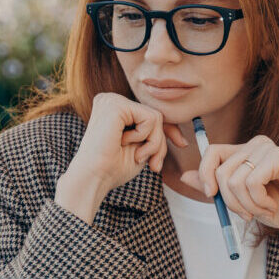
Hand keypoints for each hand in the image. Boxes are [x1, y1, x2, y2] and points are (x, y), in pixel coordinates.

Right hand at [56, 93, 186, 222]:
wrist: (94, 178)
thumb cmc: (113, 169)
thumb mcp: (142, 150)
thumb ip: (155, 137)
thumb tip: (182, 138)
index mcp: (114, 110)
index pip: (149, 115)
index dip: (169, 130)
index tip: (183, 144)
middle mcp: (112, 101)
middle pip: (155, 116)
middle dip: (159, 143)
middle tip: (152, 165)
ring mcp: (113, 100)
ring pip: (156, 117)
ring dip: (154, 143)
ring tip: (137, 156)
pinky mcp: (116, 105)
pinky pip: (151, 118)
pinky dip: (145, 137)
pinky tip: (124, 144)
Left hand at [184, 135, 278, 271]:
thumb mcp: (241, 201)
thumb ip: (215, 188)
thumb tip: (184, 176)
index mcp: (245, 151)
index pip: (211, 152)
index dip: (205, 174)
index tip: (212, 197)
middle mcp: (255, 145)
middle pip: (219, 170)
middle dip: (230, 200)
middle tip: (247, 214)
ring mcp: (267, 149)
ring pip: (233, 180)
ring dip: (247, 205)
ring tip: (264, 209)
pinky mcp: (278, 157)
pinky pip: (251, 182)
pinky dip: (259, 202)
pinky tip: (272, 204)